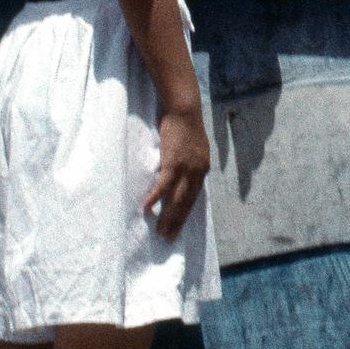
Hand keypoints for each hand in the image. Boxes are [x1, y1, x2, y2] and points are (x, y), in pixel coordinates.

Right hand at [144, 103, 211, 236]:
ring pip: (176, 199)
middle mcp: (197, 173)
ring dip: (167, 217)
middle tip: (168, 238)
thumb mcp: (193, 148)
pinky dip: (155, 198)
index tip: (178, 228)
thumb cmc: (185, 127)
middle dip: (177, 222)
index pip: (193, 198)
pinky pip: (163, 185)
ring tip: (159, 231)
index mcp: (202, 170)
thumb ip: (190, 163)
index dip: (185, 214)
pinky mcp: (173, 163)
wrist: (184, 110)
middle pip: (186, 203)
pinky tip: (147, 208)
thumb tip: (182, 175)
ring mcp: (186, 169)